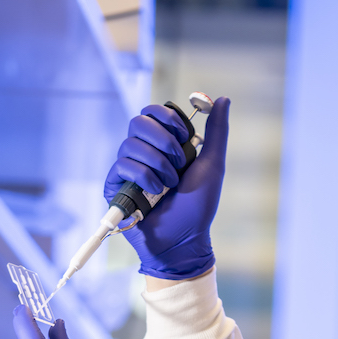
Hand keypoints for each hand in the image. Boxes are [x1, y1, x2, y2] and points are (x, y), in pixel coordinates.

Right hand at [103, 96, 230, 279]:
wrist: (184, 239)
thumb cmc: (198, 207)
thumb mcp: (213, 165)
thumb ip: (217, 132)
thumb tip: (223, 99)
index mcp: (163, 144)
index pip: (153, 112)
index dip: (167, 117)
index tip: (185, 134)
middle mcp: (143, 153)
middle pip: (138, 122)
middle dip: (163, 139)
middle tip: (179, 161)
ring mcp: (127, 170)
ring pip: (130, 144)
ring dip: (157, 163)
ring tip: (170, 185)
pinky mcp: (115, 186)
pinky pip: (122, 165)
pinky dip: (143, 176)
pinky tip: (156, 192)